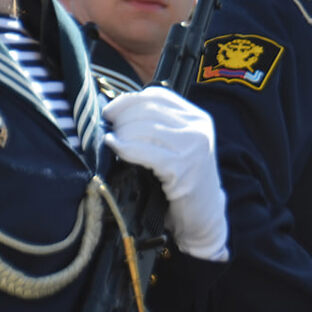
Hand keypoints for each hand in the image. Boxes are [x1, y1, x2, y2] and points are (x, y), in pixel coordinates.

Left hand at [102, 86, 228, 261]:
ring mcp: (193, 147)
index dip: (129, 100)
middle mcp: (198, 128)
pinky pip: (145, 151)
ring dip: (122, 133)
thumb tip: (116, 111)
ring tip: (111, 140)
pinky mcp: (183, 168)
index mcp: (197, 117)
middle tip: (108, 128)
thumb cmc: (183, 182)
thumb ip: (157, 127)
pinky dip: (125, 147)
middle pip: (149, 109)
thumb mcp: (177, 146)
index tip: (110, 110)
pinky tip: (114, 147)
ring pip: (145, 128)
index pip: (158, 95)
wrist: (203, 215)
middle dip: (122, 117)